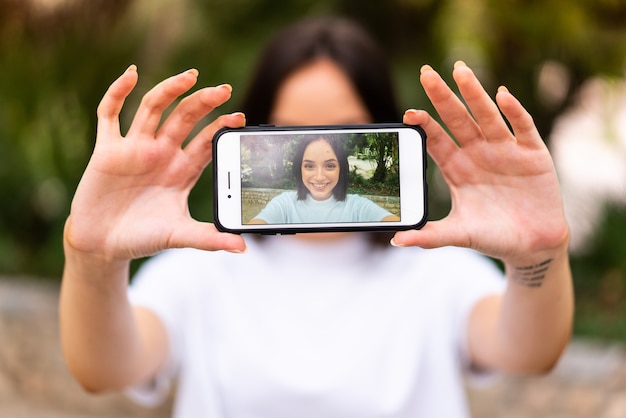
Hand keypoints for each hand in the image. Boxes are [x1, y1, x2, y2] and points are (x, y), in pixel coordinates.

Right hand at [65, 66, 246, 261]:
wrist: (102, 246)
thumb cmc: (142, 238)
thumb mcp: (179, 235)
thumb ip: (209, 238)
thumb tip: (242, 248)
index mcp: (182, 170)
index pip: (206, 140)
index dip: (221, 127)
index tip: (240, 118)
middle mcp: (161, 153)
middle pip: (185, 118)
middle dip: (203, 102)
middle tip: (224, 90)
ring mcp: (135, 148)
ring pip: (154, 108)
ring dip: (170, 90)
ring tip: (190, 76)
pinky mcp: (108, 149)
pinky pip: (109, 114)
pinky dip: (118, 92)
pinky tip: (131, 74)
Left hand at [393, 62, 568, 263]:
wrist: (532, 246)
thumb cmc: (492, 236)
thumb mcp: (458, 234)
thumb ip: (429, 235)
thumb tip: (396, 239)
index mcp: (456, 167)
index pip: (436, 140)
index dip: (424, 125)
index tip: (409, 114)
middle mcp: (477, 153)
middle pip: (457, 119)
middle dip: (442, 96)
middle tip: (426, 73)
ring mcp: (504, 150)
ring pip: (486, 116)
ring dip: (474, 93)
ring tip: (460, 71)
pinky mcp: (532, 153)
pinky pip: (522, 127)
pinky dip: (514, 111)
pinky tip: (502, 95)